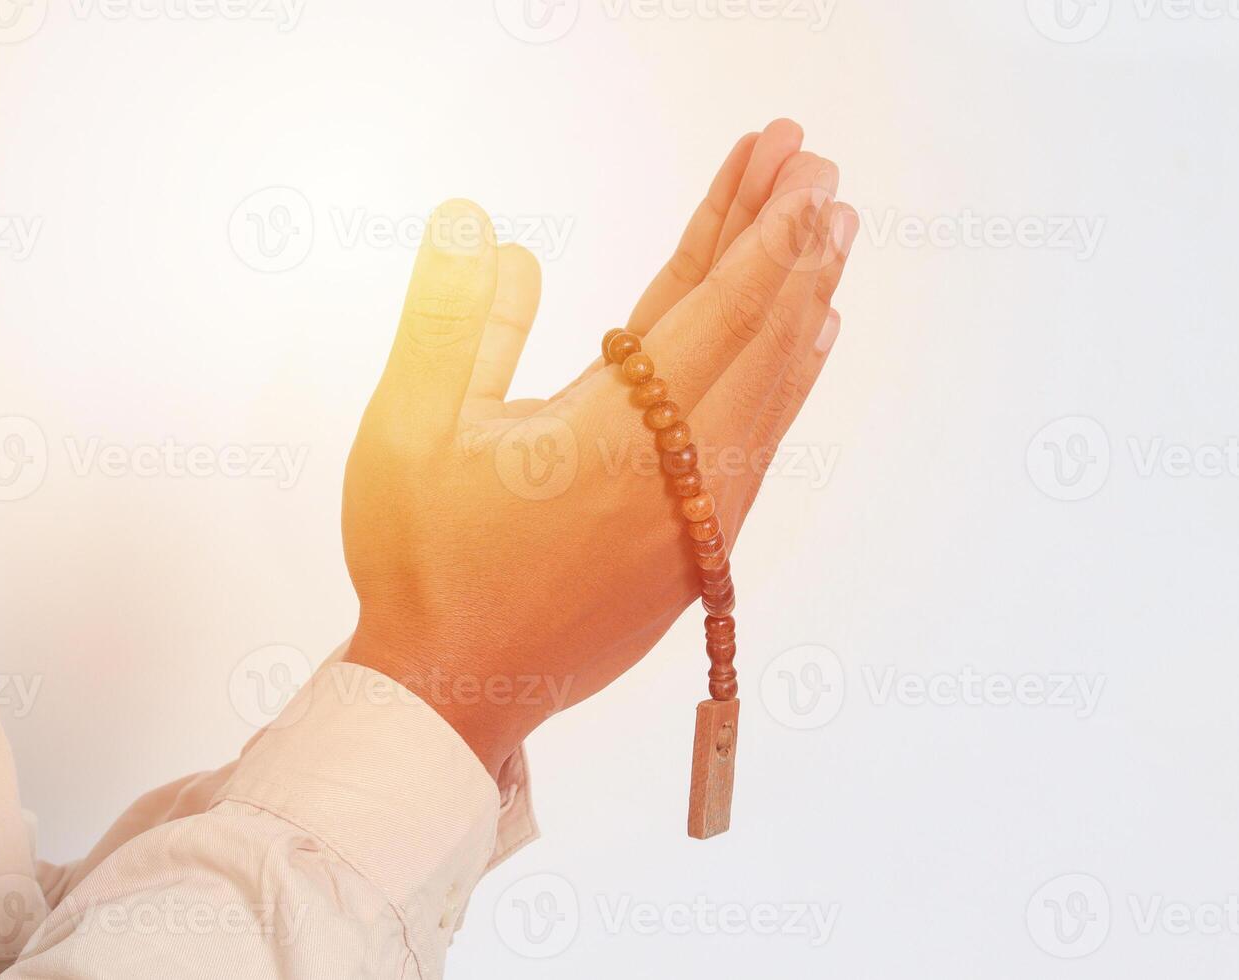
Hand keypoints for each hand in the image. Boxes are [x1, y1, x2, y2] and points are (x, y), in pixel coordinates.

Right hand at [342, 122, 857, 775]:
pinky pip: (758, 440)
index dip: (758, 232)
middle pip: (759, 341)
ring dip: (801, 305)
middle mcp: (678, 478)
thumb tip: (476, 224)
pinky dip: (788, 378)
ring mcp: (696, 519)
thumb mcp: (408, 433)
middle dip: (792, 247)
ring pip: (770, 391)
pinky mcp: (694, 549)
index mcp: (613, 439)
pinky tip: (807, 341)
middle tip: (822, 171)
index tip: (797, 168)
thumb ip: (449, 322)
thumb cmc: (422, 564)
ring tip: (830, 237)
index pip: (712, 313)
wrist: (453, 695)